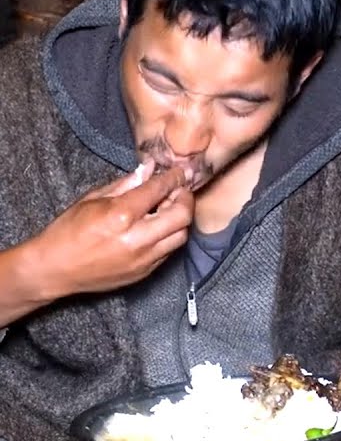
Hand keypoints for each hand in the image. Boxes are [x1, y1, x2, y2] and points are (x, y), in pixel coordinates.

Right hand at [28, 163, 193, 299]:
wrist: (55, 269)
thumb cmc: (67, 231)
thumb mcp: (91, 200)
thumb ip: (125, 184)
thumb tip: (149, 168)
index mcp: (120, 216)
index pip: (158, 191)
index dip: (173, 178)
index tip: (180, 172)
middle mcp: (137, 239)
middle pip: (182, 216)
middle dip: (185, 199)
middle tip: (179, 190)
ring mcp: (143, 259)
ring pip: (181, 236)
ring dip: (180, 220)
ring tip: (167, 209)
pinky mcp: (145, 272)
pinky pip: (169, 251)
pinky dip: (169, 236)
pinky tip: (158, 227)